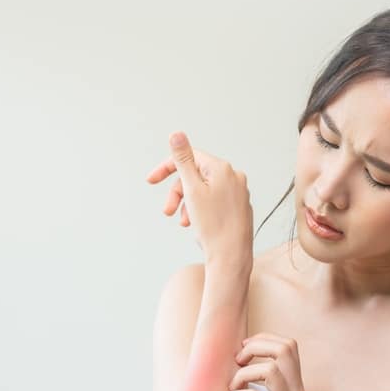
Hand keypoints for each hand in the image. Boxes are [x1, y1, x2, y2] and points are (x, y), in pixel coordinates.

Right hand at [145, 131, 252, 263]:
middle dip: (178, 192)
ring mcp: (239, 192)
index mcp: (223, 169)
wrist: (232, 257)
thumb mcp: (192, 189)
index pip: (190, 157)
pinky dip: (201, 210)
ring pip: (204, 190)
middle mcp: (235, 177)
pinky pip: (214, 202)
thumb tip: (176, 133)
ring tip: (184, 222)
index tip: (150, 181)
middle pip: (196, 175)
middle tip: (166, 211)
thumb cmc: (213, 225)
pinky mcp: (239, 207)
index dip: (167, 168)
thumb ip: (183, 160)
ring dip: (188, 203)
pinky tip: (196, 226)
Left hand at [228, 332, 311, 390]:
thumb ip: (260, 390)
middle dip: (255, 348)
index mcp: (296, 389)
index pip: (290, 346)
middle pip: (284, 350)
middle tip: (238, 363)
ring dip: (243, 374)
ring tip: (233, 389)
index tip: (244, 351)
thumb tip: (235, 368)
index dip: (264, 340)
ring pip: (270, 370)